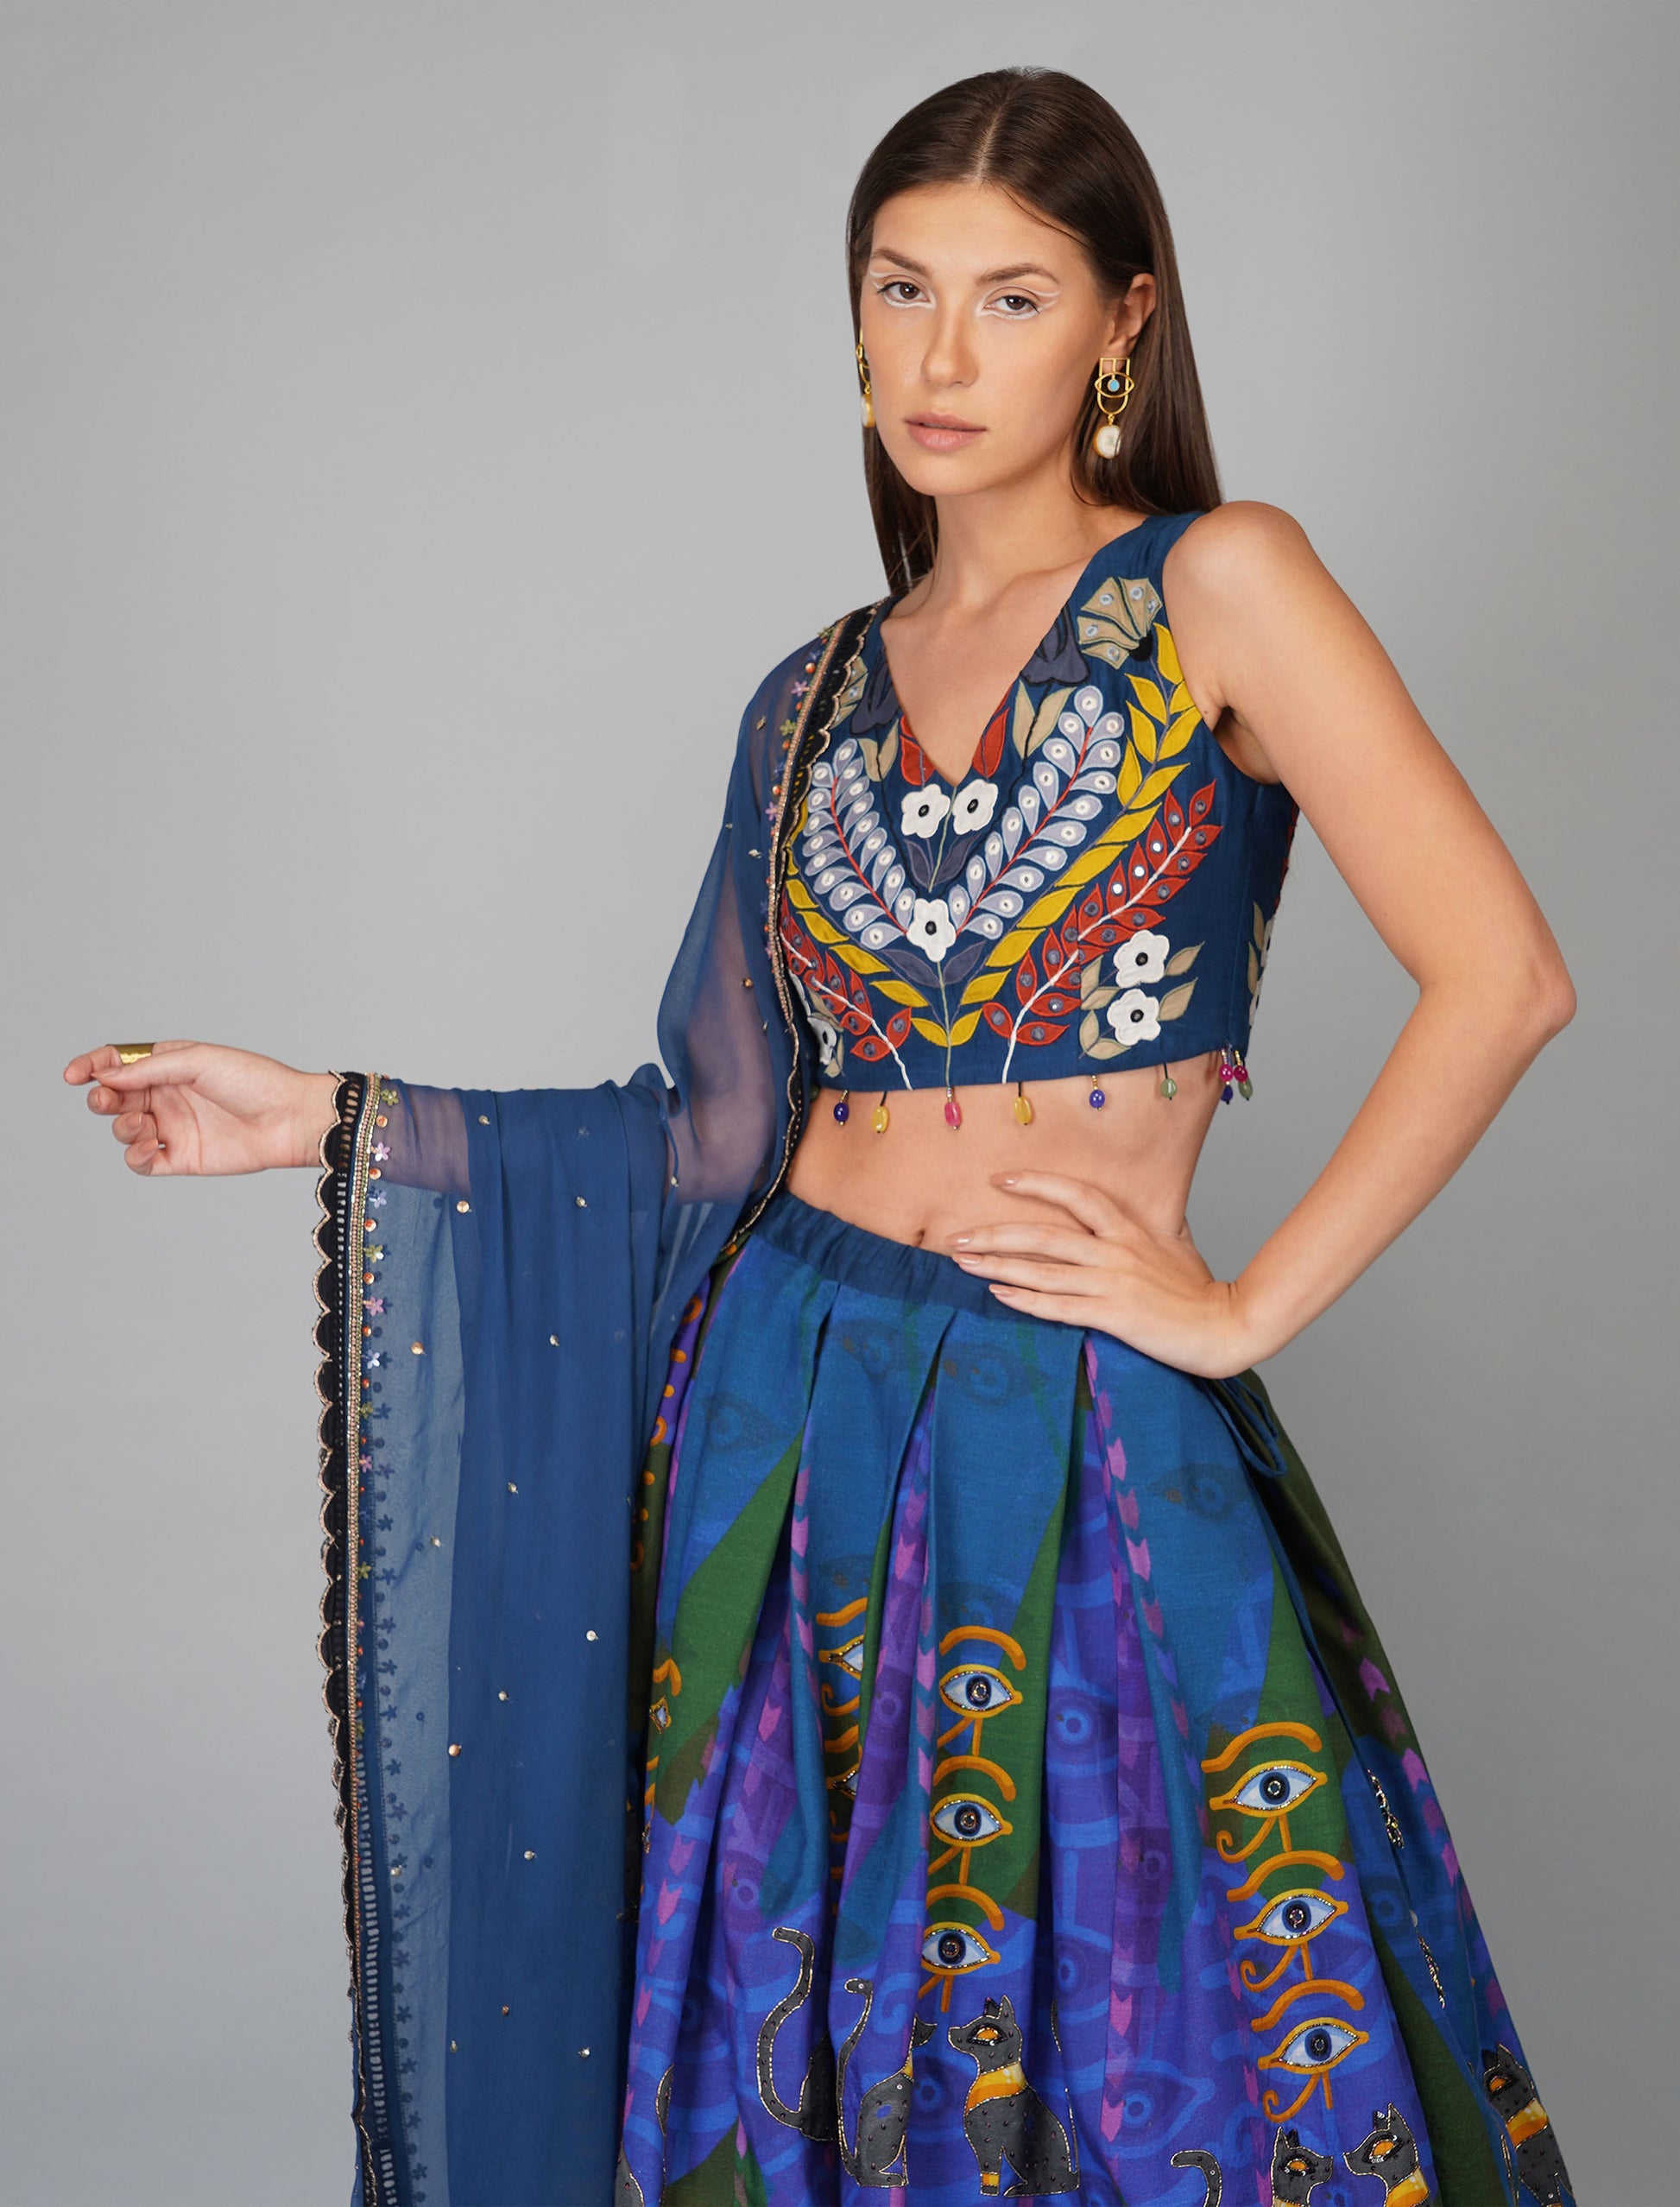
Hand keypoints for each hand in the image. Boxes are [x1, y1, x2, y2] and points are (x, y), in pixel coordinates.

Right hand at [63, 1041, 340, 1176]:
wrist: (290, 1118)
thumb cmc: (253, 1080)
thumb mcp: (198, 1060)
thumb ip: (150, 1068)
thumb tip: (107, 1075)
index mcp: (169, 1065)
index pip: (119, 1063)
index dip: (92, 1066)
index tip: (73, 1075)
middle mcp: (167, 1096)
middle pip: (115, 1097)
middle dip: (101, 1098)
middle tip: (104, 1099)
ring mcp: (173, 1128)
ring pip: (123, 1129)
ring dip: (121, 1126)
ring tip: (142, 1124)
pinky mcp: (182, 1158)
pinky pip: (141, 1162)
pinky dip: (132, 1156)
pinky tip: (144, 1147)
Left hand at [947, 1170, 1260, 1378]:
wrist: (1226, 1325)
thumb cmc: (1199, 1289)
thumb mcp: (1176, 1242)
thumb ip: (1150, 1223)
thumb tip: (1141, 1205)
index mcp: (1129, 1229)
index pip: (1077, 1194)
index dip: (1037, 1183)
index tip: (1000, 1179)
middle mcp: (1116, 1250)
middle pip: (1045, 1233)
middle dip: (995, 1232)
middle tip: (957, 1235)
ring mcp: (1113, 1283)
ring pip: (1043, 1270)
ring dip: (997, 1265)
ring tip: (962, 1261)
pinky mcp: (1114, 1315)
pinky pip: (1059, 1306)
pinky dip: (1025, 1300)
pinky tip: (997, 1294)